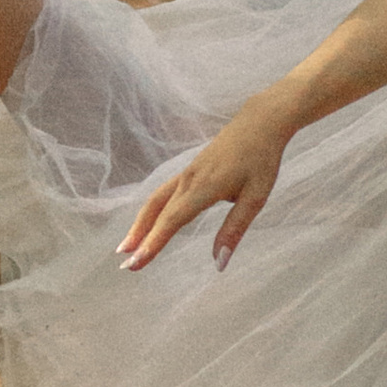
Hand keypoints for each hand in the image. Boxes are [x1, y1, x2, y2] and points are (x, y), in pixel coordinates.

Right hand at [118, 98, 291, 273]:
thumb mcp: (256, 198)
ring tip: (126, 247)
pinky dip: (150, 211)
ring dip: (139, 225)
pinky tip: (148, 223)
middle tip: (125, 265)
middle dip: (139, 239)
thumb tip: (220, 263)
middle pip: (157, 212)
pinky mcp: (189, 171)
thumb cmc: (261, 160)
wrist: (259, 122)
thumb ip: (234, 230)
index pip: (172, 220)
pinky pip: (163, 193)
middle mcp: (188, 180)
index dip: (153, 243)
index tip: (136, 263)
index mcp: (204, 188)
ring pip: (155, 201)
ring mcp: (186, 174)